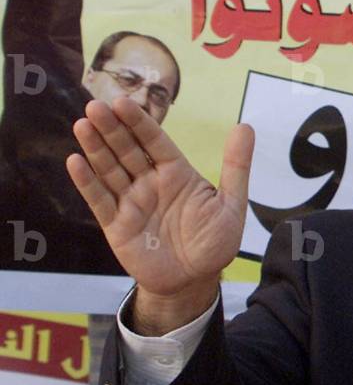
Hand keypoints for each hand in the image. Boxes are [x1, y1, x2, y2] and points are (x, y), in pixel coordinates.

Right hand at [67, 98, 253, 328]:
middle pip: (127, 150)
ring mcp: (132, 203)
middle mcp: (151, 182)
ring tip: (82, 124)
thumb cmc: (215, 242)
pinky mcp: (117, 226)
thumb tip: (246, 126)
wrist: (196, 281)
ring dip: (95, 147)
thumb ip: (236, 166)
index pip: (155, 141)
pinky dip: (87, 182)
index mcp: (177, 173)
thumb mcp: (231, 204)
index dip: (139, 122)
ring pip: (110, 170)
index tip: (123, 103)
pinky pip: (100, 201)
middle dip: (112, 128)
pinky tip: (75, 161)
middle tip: (95, 105)